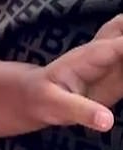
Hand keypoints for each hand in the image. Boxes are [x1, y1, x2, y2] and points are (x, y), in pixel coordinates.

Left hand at [26, 15, 122, 131]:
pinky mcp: (118, 78)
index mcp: (89, 56)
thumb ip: (81, 110)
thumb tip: (108, 121)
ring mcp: (111, 63)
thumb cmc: (41, 96)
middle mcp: (103, 53)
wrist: (34, 96)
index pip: (120, 45)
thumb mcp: (56, 105)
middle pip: (122, 27)